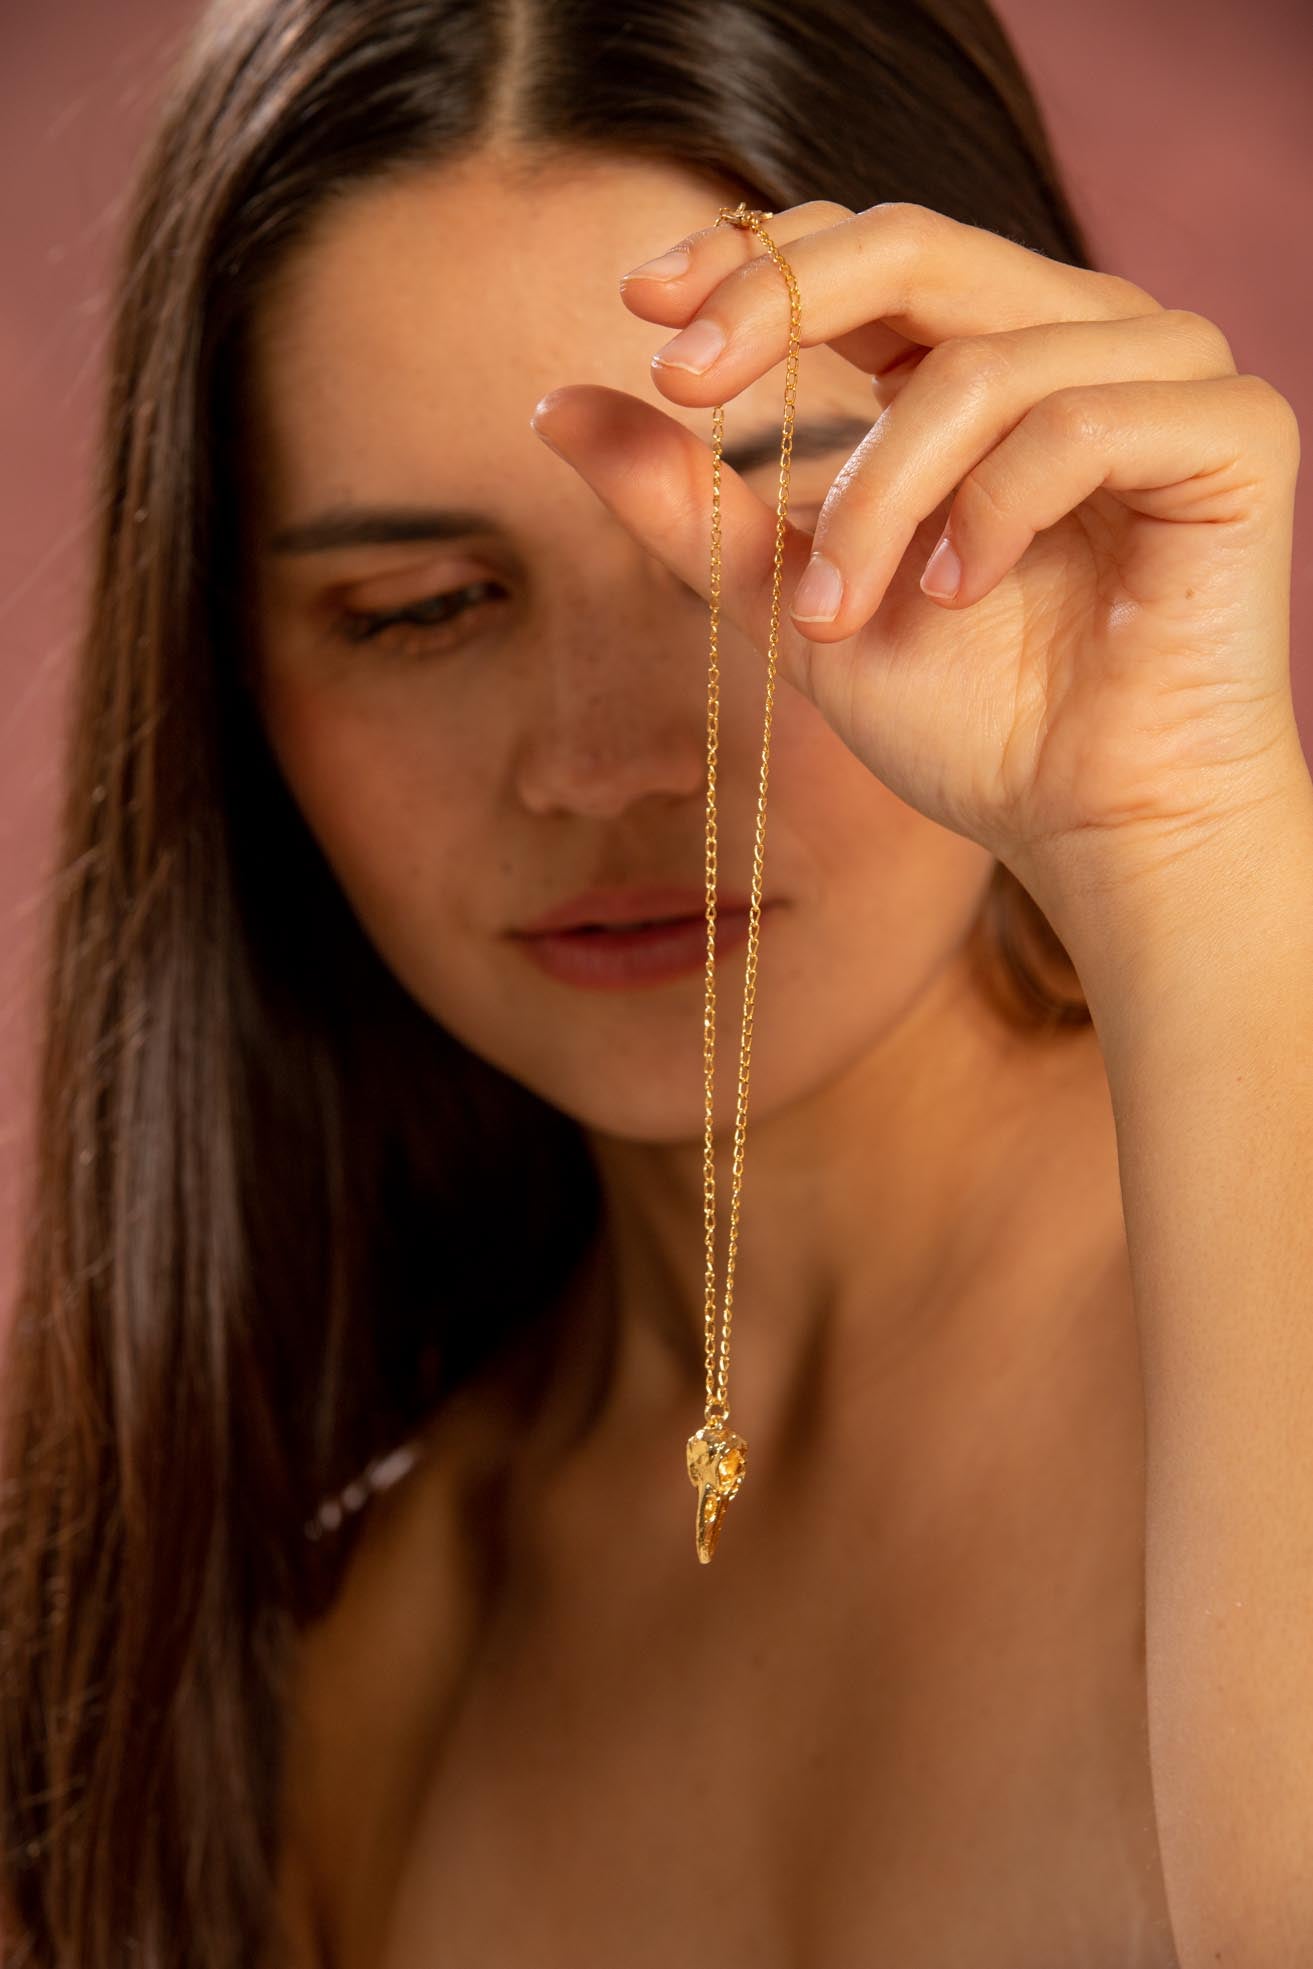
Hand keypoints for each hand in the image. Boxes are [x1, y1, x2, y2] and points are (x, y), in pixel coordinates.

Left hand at [529, 200, 1304, 901]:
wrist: (1089, 822)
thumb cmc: (968, 716)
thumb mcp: (791, 603)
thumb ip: (690, 503)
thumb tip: (552, 403)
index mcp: (981, 356)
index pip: (863, 245)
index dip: (752, 255)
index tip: (640, 309)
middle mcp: (1074, 337)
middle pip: (916, 242)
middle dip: (780, 306)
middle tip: (685, 382)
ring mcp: (1163, 373)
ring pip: (979, 361)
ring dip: (880, 493)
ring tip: (849, 607)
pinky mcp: (1231, 432)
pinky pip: (1080, 421)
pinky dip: (996, 509)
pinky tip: (967, 592)